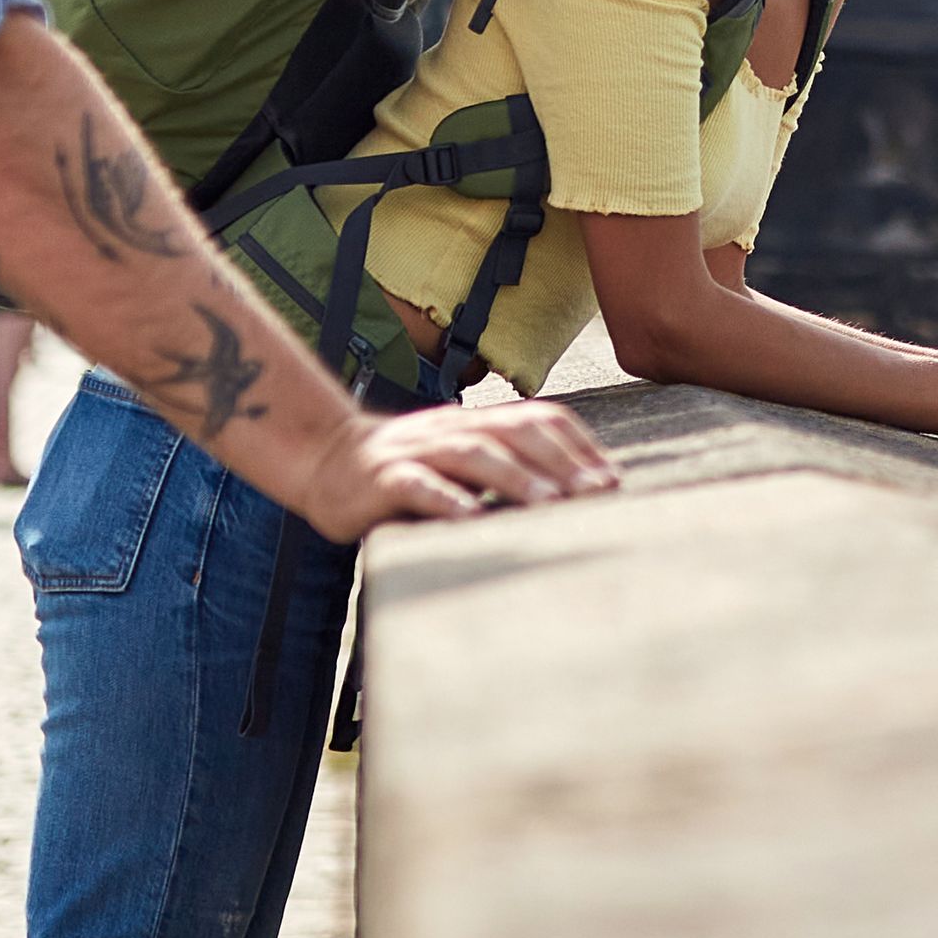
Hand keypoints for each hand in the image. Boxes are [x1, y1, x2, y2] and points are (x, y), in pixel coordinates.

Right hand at [293, 395, 621, 539]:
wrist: (325, 459)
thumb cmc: (409, 471)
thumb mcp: (461, 462)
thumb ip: (508, 468)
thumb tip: (579, 495)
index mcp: (476, 423)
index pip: (537, 419)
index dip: (577, 445)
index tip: (612, 479)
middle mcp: (451, 430)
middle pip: (513, 433)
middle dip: (560, 462)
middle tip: (596, 493)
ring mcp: (416, 451)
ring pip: (471, 455)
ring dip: (515, 478)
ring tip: (549, 503)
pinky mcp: (382, 479)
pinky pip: (416, 486)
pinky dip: (445, 499)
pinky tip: (471, 518)